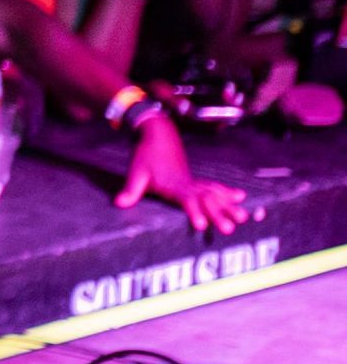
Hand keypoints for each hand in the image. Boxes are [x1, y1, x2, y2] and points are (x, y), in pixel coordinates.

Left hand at [117, 115, 257, 233]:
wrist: (158, 133)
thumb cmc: (146, 155)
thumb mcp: (136, 172)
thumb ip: (131, 190)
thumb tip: (119, 204)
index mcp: (173, 185)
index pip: (185, 200)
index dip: (193, 212)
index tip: (201, 225)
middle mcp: (187, 184)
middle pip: (205, 200)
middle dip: (218, 214)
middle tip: (230, 229)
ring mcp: (193, 181)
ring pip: (214, 194)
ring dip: (228, 206)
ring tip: (244, 217)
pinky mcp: (195, 179)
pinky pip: (214, 186)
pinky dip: (227, 192)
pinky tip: (240, 196)